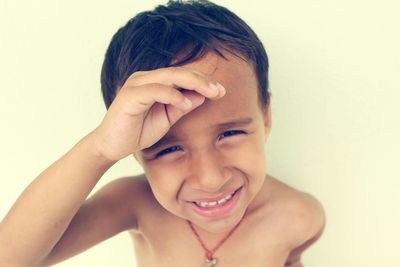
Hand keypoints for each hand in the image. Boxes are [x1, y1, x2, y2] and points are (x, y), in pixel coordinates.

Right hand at [91, 67, 225, 160]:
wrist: (111, 146)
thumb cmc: (138, 131)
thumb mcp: (167, 118)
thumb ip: (182, 106)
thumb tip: (202, 96)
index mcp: (154, 82)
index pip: (183, 76)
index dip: (203, 82)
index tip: (221, 92)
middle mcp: (145, 78)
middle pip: (179, 72)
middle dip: (203, 80)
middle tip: (220, 90)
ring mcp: (136, 85)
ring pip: (169, 77)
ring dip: (193, 83)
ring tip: (211, 92)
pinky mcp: (129, 96)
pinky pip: (155, 91)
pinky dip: (172, 95)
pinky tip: (186, 103)